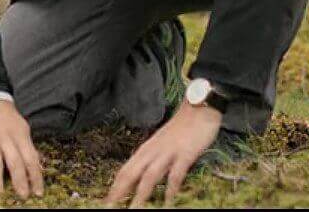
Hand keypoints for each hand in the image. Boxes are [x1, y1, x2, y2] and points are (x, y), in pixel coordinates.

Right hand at [0, 98, 43, 197]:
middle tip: (23, 196)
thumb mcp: (21, 128)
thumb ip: (27, 146)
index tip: (38, 192)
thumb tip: (38, 166)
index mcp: (20, 134)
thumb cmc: (5, 117)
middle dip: (20, 180)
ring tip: (0, 194)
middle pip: (15, 161)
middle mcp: (6, 136)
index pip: (31, 158)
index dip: (36, 176)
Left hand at [104, 102, 221, 207]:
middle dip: (119, 192)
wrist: (200, 106)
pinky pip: (176, 174)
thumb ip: (152, 159)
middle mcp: (153, 151)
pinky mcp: (185, 154)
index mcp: (146, 150)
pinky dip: (170, 188)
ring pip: (150, 176)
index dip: (114, 188)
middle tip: (110, 207)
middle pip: (131, 174)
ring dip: (140, 195)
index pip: (124, 171)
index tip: (107, 201)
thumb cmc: (182, 128)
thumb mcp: (162, 143)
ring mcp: (168, 152)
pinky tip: (168, 201)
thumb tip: (142, 177)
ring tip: (134, 210)